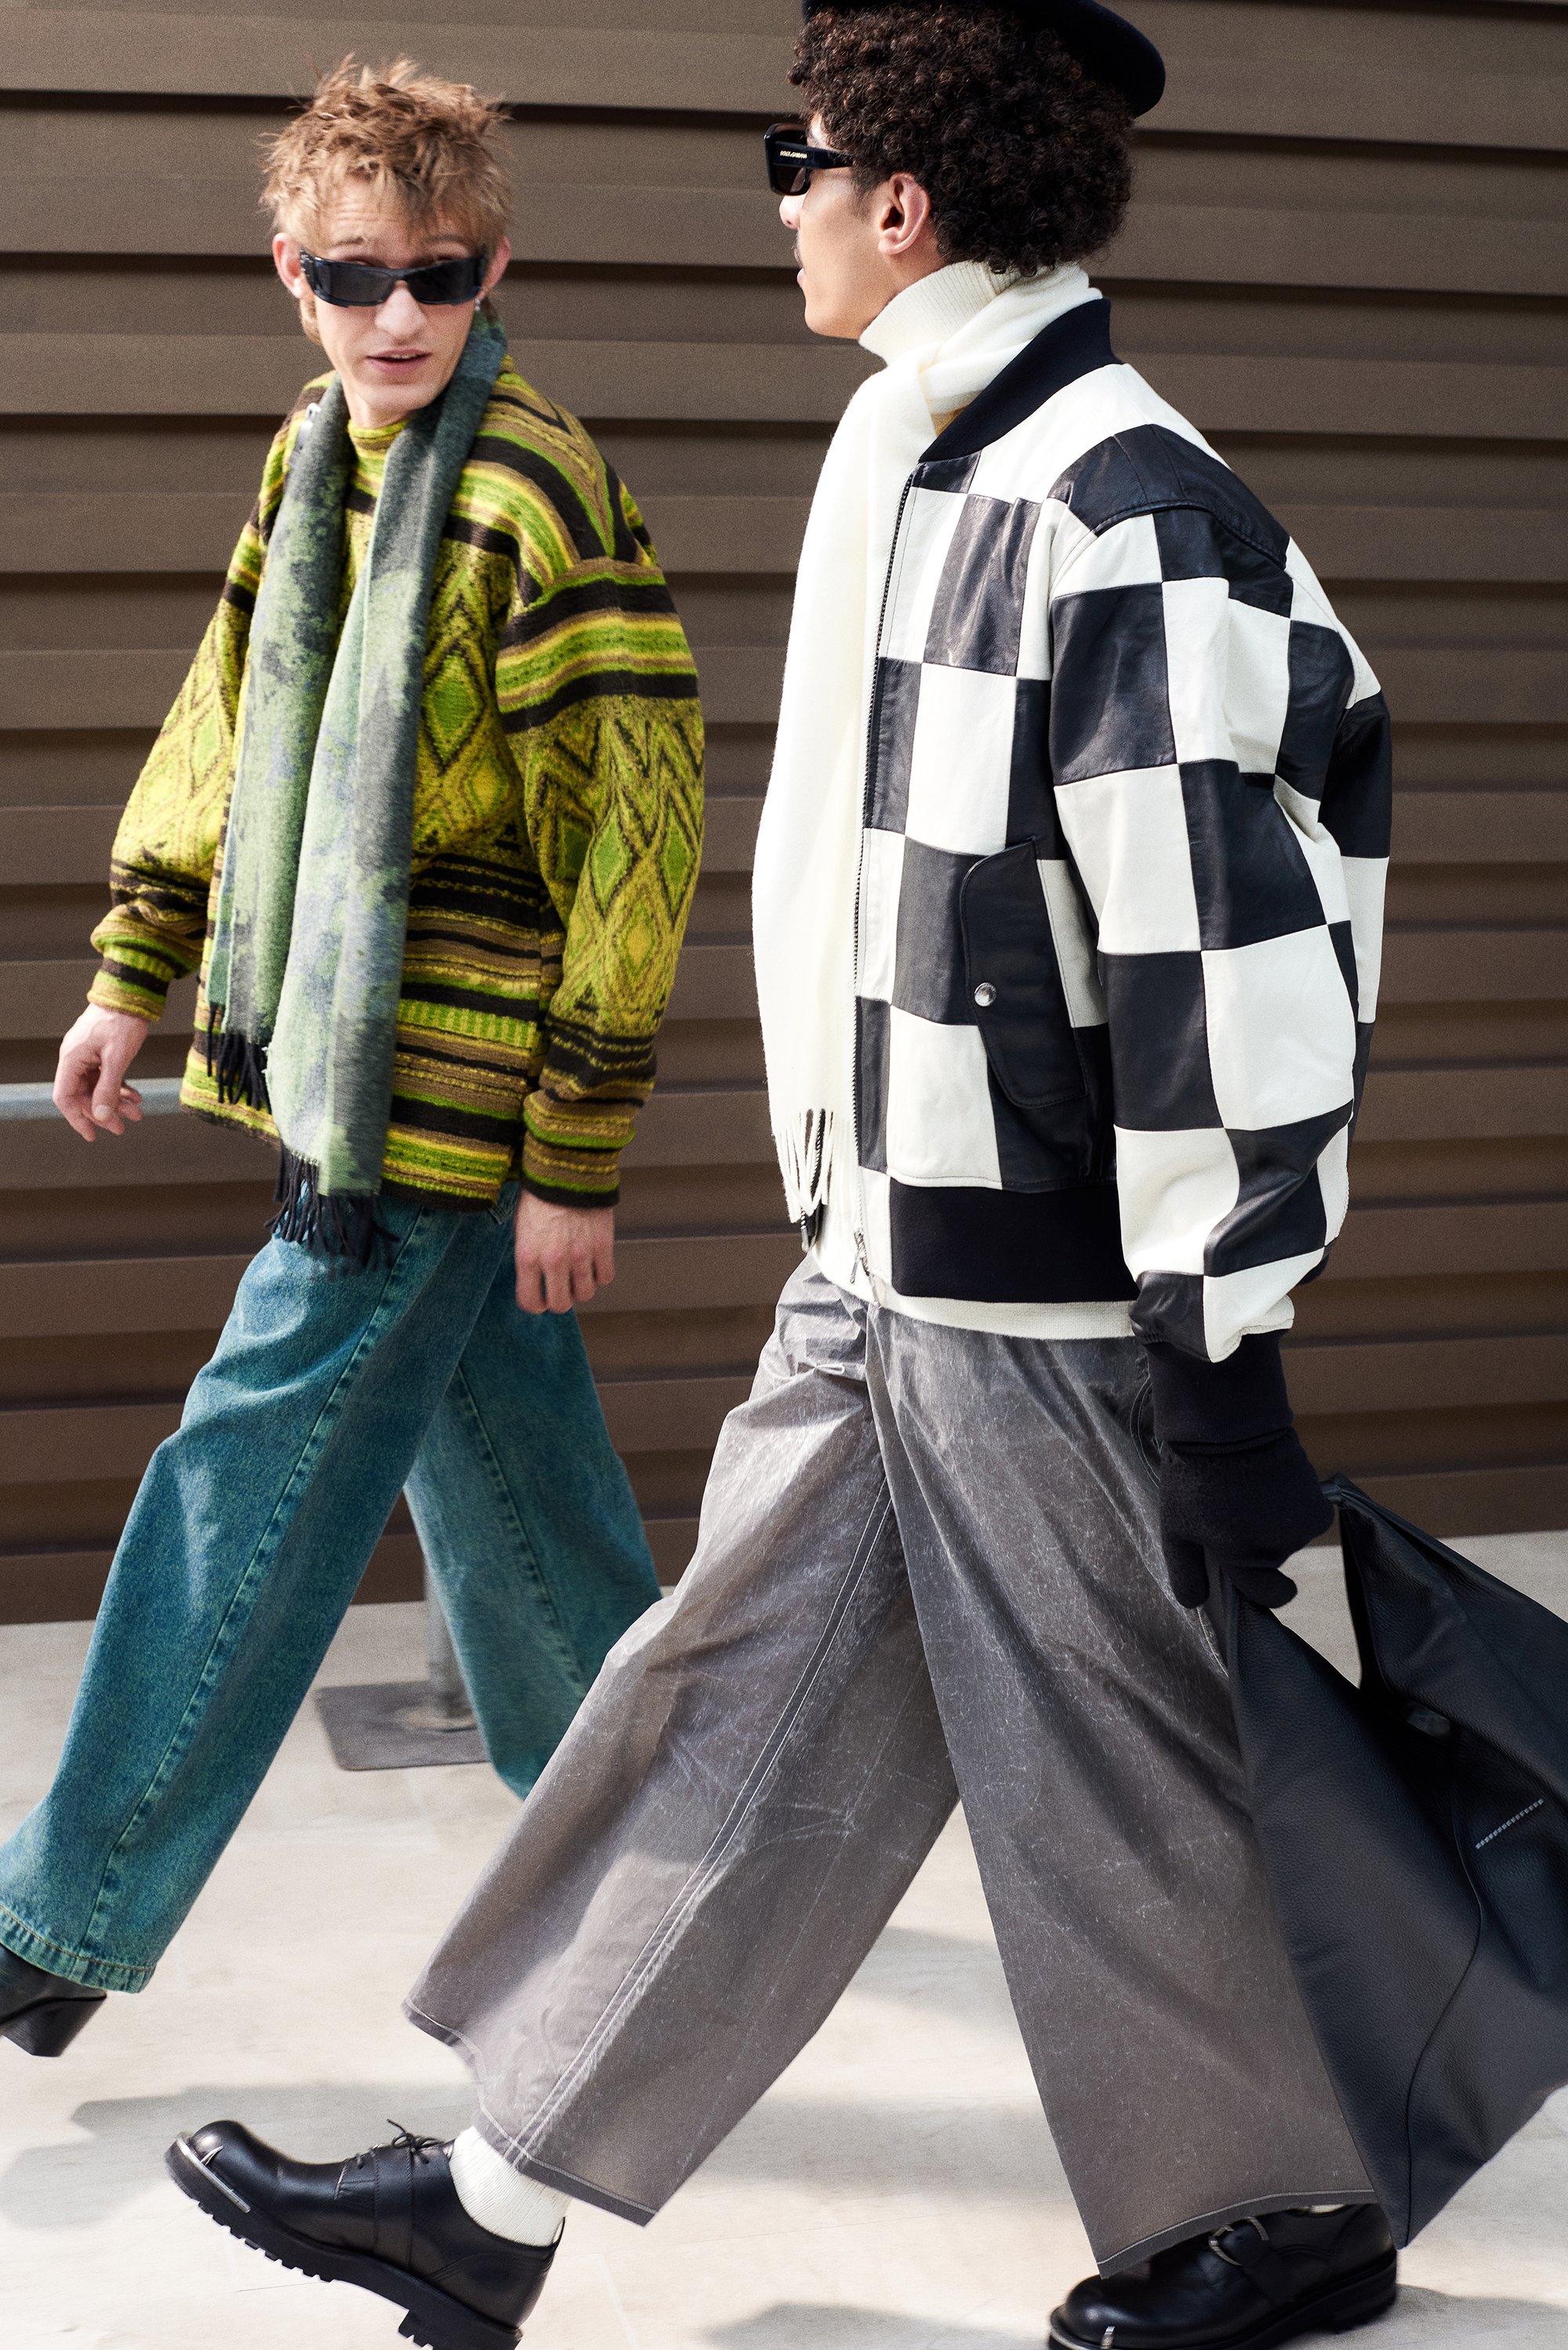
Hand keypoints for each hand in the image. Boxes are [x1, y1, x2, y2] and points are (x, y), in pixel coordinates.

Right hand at [53, 1005, 148, 1140]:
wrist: (132, 995)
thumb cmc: (122, 1021)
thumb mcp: (117, 1059)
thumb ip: (108, 1089)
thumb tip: (102, 1116)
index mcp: (72, 1059)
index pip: (66, 1097)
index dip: (77, 1119)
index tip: (93, 1135)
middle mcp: (75, 1058)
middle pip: (83, 1095)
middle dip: (104, 1113)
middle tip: (123, 1128)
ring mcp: (87, 1055)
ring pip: (97, 1088)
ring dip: (116, 1102)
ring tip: (137, 1113)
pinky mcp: (100, 1053)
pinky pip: (105, 1077)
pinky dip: (119, 1088)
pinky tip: (134, 1097)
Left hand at [514, 1192, 614, 1314]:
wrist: (565, 1169)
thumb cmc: (540, 1196)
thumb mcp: (521, 1229)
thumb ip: (528, 1257)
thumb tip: (535, 1278)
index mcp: (528, 1256)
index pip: (530, 1301)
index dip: (535, 1304)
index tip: (540, 1299)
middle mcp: (554, 1261)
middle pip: (561, 1305)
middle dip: (560, 1299)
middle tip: (562, 1288)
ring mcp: (581, 1255)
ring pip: (585, 1294)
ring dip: (582, 1287)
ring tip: (578, 1273)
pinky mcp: (602, 1245)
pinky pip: (606, 1277)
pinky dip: (601, 1273)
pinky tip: (594, 1262)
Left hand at [1158, 1428, 1333, 1610]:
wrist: (1228, 1421)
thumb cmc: (1194, 1473)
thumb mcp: (1174, 1524)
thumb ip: (1185, 1570)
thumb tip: (1194, 1605)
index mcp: (1240, 1555)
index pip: (1266, 1595)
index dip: (1259, 1589)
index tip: (1255, 1579)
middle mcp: (1277, 1545)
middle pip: (1272, 1561)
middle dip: (1255, 1544)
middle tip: (1232, 1510)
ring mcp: (1301, 1526)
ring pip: (1288, 1538)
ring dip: (1273, 1522)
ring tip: (1248, 1490)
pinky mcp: (1318, 1506)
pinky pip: (1305, 1519)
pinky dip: (1291, 1506)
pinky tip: (1270, 1484)